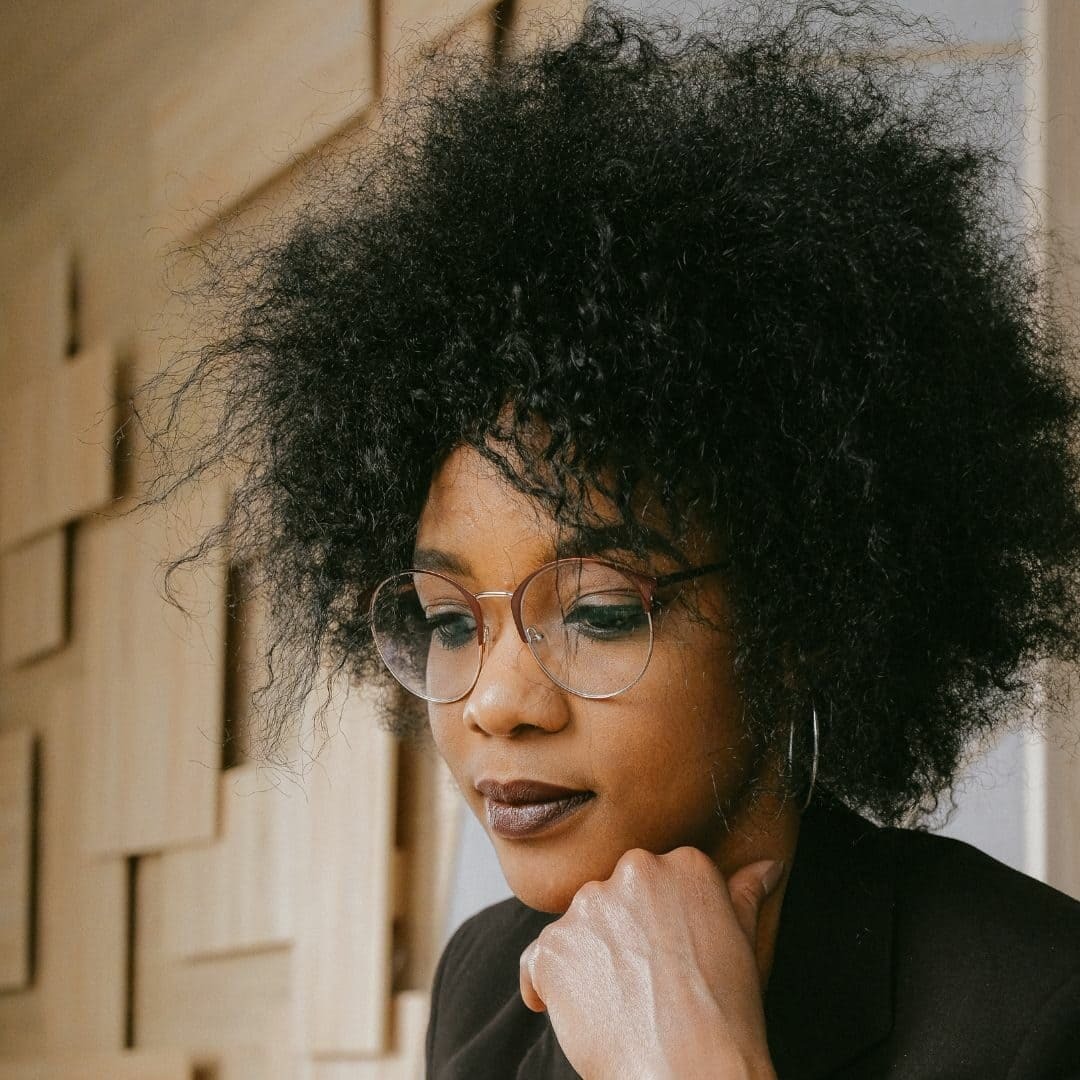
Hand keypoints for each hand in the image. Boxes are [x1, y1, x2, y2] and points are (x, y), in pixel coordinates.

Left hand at [519, 847, 783, 1079]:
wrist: (692, 1072)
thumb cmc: (725, 1016)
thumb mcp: (743, 944)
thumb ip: (743, 895)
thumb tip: (765, 867)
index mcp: (683, 863)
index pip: (655, 879)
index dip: (657, 923)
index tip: (668, 957)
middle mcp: (634, 871)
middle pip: (613, 897)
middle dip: (620, 935)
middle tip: (643, 983)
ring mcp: (588, 907)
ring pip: (576, 926)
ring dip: (587, 958)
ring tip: (618, 1004)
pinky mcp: (554, 947)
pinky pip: (537, 961)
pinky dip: (548, 987)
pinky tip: (578, 1015)